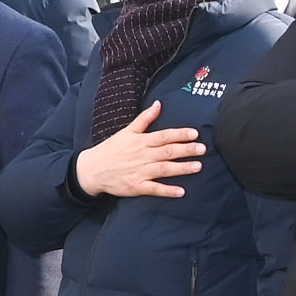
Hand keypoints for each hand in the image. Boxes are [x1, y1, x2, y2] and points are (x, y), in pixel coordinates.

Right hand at [76, 103, 205, 200]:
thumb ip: (145, 118)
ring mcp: (140, 171)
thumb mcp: (127, 130)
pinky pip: (155, 189)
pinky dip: (168, 190)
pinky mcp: (137, 186)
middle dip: (186, 150)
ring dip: (182, 168)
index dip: (180, 134)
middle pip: (168, 152)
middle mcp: (143, 155)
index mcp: (141, 141)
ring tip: (198, 166)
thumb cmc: (112, 149)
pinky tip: (181, 191)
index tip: (195, 133)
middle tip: (202, 149)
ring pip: (164, 169)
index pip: (164, 136)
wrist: (93, 169)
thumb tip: (159, 104)